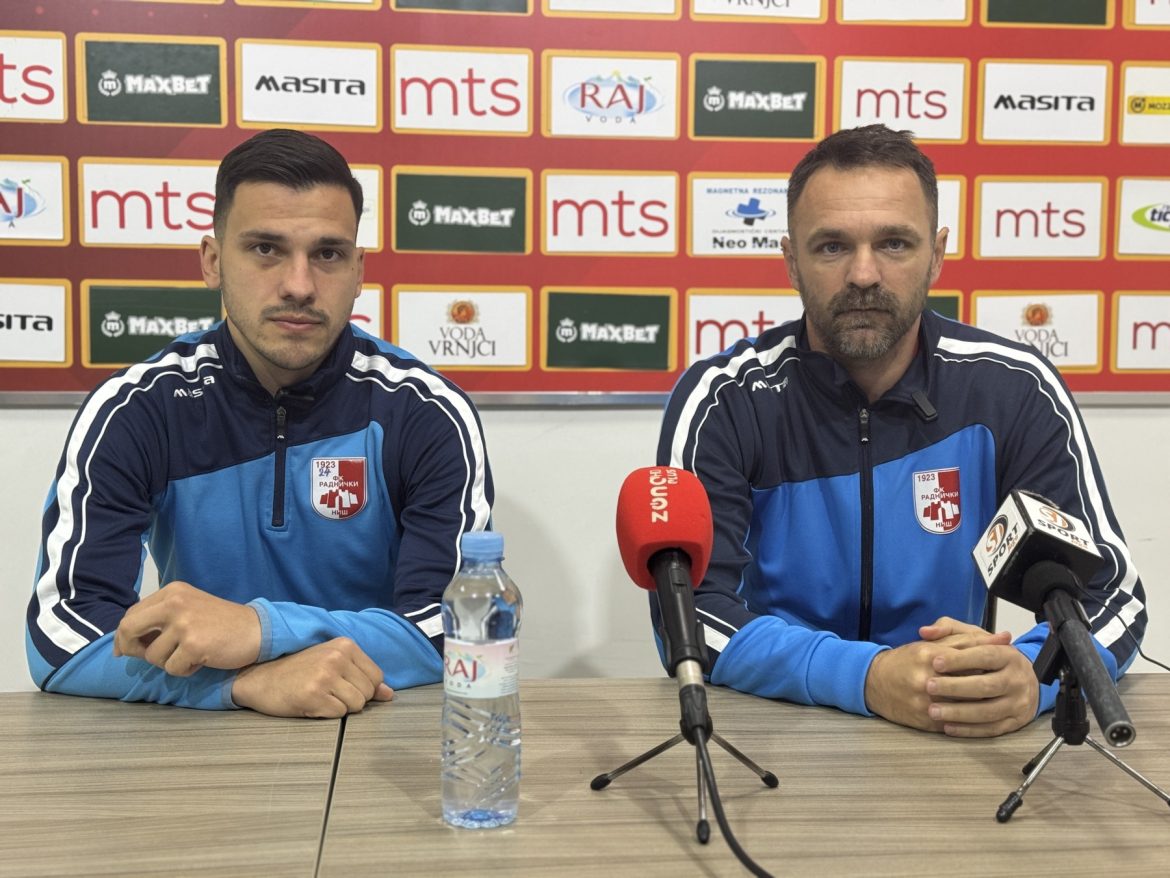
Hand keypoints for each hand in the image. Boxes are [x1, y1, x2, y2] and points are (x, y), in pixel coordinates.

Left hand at [113, 581, 260, 675]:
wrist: (257, 629)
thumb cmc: (221, 623)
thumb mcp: (189, 609)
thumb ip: (160, 618)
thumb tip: (124, 643)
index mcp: (173, 591)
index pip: (132, 614)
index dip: (124, 635)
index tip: (124, 649)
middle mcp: (175, 603)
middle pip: (129, 628)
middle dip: (129, 647)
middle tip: (142, 658)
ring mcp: (184, 623)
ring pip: (152, 656)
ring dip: (167, 663)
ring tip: (189, 655)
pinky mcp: (194, 645)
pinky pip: (171, 669)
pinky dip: (184, 670)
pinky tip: (201, 660)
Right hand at [231, 638, 393, 717]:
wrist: (258, 677)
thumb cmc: (296, 671)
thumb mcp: (331, 663)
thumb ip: (362, 675)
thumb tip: (389, 694)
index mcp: (344, 645)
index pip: (376, 676)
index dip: (364, 688)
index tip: (343, 685)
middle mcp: (337, 657)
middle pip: (368, 693)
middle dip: (352, 699)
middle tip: (328, 692)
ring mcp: (325, 676)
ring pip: (356, 705)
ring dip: (340, 707)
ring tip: (320, 696)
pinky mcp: (313, 696)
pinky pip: (339, 714)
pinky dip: (327, 714)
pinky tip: (311, 703)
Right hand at [864, 618, 1014, 733]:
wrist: (874, 682)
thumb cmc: (906, 660)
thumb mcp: (933, 643)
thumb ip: (969, 639)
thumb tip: (1004, 638)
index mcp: (930, 655)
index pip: (972, 658)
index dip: (993, 661)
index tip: (1011, 662)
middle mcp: (927, 679)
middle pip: (972, 684)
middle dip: (992, 684)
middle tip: (1009, 685)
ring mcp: (925, 702)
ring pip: (966, 707)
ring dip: (985, 705)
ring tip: (999, 701)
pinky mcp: (925, 721)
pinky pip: (955, 723)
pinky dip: (970, 722)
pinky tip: (981, 717)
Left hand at [924, 620, 1038, 737]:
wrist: (1024, 681)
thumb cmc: (990, 657)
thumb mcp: (974, 637)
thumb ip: (949, 629)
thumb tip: (925, 631)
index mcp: (1008, 655)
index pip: (985, 656)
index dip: (960, 659)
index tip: (935, 661)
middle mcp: (1016, 679)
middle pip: (986, 685)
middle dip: (956, 687)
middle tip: (929, 686)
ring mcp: (1017, 703)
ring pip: (988, 711)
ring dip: (959, 713)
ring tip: (933, 711)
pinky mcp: (1015, 723)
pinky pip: (991, 729)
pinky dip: (969, 730)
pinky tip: (947, 727)